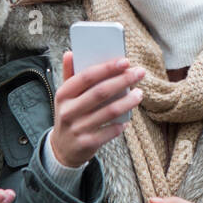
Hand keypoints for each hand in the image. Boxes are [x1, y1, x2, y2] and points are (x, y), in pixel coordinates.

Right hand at [48, 52, 144, 167]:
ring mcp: (77, 128)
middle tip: (140, 73)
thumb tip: (70, 53)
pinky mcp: (87, 143)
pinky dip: (121, 124)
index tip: (126, 61)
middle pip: (101, 92)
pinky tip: (128, 120)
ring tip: (140, 94)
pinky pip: (110, 131)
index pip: (86, 76)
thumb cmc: (69, 115)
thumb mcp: (65, 96)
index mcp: (63, 94)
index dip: (107, 68)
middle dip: (123, 80)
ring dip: (128, 102)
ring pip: (109, 112)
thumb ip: (69, 74)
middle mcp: (68, 111)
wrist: (61, 149)